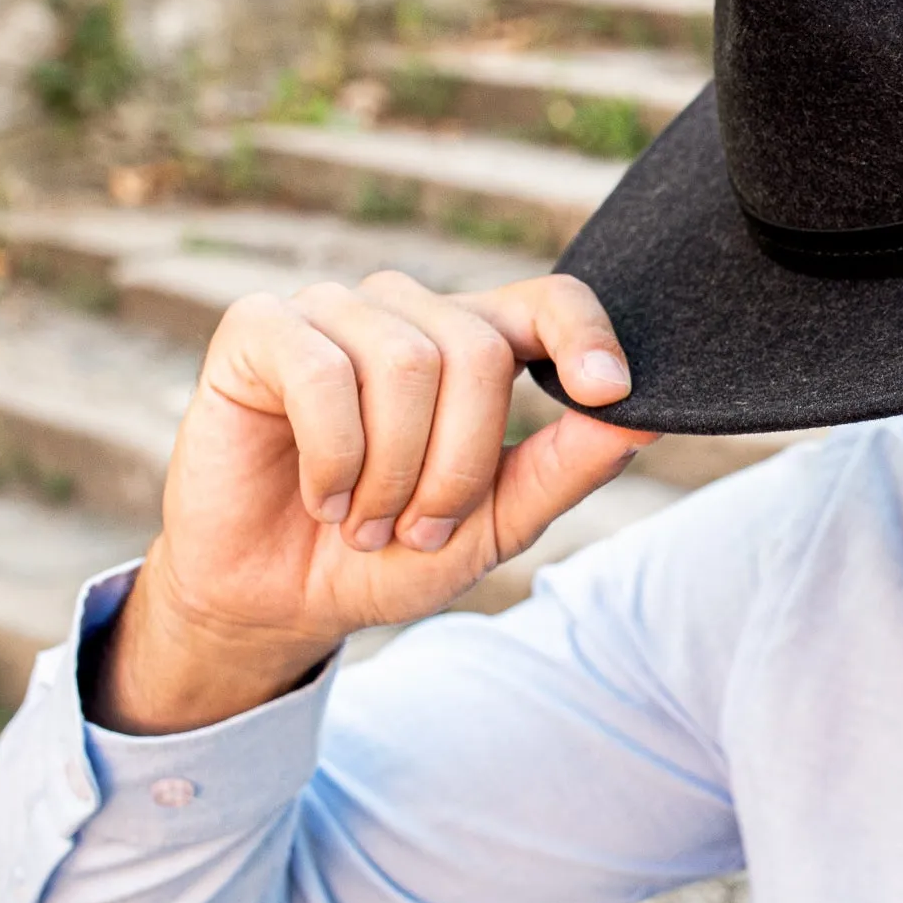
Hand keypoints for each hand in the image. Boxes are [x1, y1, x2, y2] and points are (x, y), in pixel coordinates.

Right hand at [100, 272, 655, 734]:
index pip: (549, 301)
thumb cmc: (387, 554)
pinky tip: (322, 497)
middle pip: (479, 351)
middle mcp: (408, 313)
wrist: (274, 600)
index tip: (609, 392)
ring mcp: (333, 310)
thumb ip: (564, 468)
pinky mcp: (259, 328)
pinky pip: (324, 373)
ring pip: (408, 363)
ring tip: (366, 521)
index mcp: (474, 345)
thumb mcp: (494, 525)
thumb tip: (643, 419)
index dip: (585, 335)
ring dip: (393, 472)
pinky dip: (334, 457)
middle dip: (457, 464)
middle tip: (419, 527)